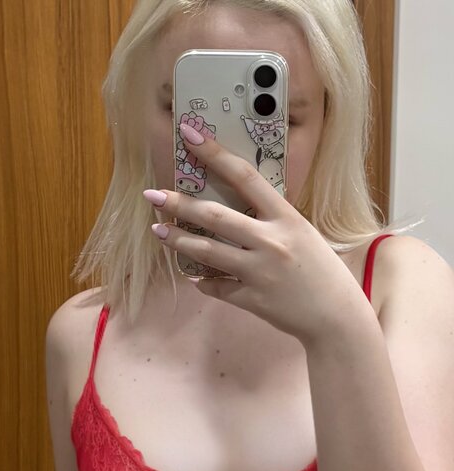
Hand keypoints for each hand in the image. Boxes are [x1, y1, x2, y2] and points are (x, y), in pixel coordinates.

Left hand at [143, 122, 365, 344]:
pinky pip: (217, 287)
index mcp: (286, 218)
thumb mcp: (302, 234)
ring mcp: (259, 272)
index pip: (245, 176)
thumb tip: (239, 209)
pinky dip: (203, 281)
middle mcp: (270, 242)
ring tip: (158, 232)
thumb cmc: (322, 272)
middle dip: (180, 204)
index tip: (190, 135)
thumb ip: (273, 221)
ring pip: (208, 252)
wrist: (336, 317)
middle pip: (215, 216)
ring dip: (179, 240)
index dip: (215, 154)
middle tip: (153, 195)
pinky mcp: (251, 299)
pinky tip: (194, 276)